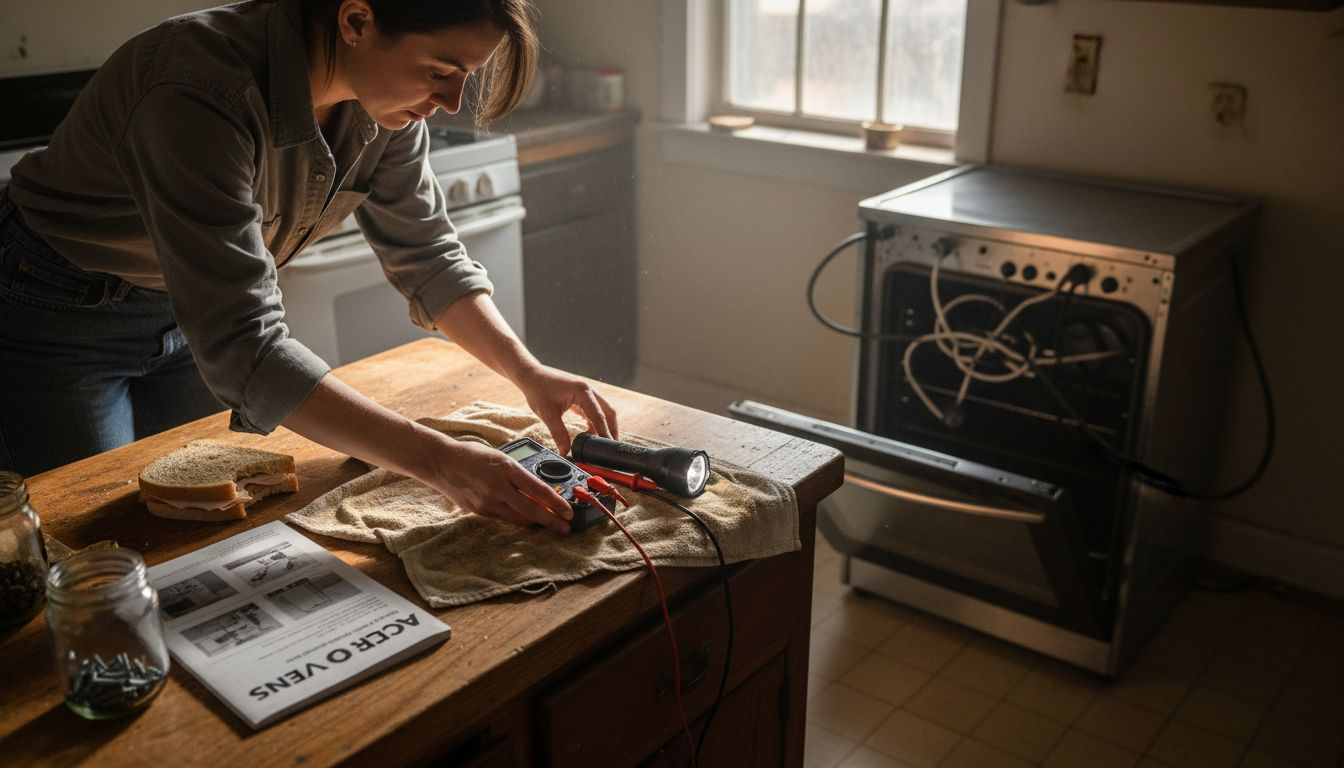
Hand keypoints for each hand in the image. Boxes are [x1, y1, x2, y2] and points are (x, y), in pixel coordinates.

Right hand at [426, 437, 573, 533]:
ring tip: (550, 524)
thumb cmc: (472, 455)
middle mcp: (498, 487)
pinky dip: (518, 519)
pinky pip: (505, 519)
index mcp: (506, 468)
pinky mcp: (480, 511)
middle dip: (552, 521)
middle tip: (566, 527)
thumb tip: (539, 490)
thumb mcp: (501, 458)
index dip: (556, 503)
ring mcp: (488, 501)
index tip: (568, 512)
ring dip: (536, 522)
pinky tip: (527, 519)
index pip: (538, 489)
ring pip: (519, 519)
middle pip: (531, 510)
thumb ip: (519, 474)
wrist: (441, 462)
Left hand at [515, 365, 617, 455]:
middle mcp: (588, 391)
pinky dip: (595, 423)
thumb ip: (558, 434)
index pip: (599, 416)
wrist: (531, 377)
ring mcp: (586, 393)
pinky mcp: (581, 397)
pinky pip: (594, 411)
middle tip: (612, 447)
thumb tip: (565, 451)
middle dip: (611, 430)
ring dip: (604, 426)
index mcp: (583, 391)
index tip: (609, 446)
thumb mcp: (547, 414)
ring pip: (603, 411)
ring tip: (603, 443)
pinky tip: (590, 434)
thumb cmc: (538, 390)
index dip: (605, 432)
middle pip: (608, 412)